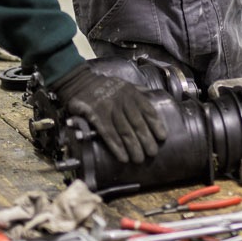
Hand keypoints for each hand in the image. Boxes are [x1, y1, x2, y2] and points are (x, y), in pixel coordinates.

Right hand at [50, 63, 166, 162]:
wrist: (79, 81)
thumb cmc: (104, 85)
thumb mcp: (124, 84)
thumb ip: (139, 91)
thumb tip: (152, 96)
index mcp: (132, 94)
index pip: (148, 110)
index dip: (156, 125)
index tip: (162, 137)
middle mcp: (123, 101)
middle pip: (138, 124)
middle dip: (146, 140)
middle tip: (152, 153)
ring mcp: (110, 108)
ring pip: (125, 131)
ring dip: (133, 147)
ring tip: (139, 159)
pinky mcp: (97, 116)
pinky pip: (109, 134)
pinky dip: (116, 147)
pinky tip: (122, 157)